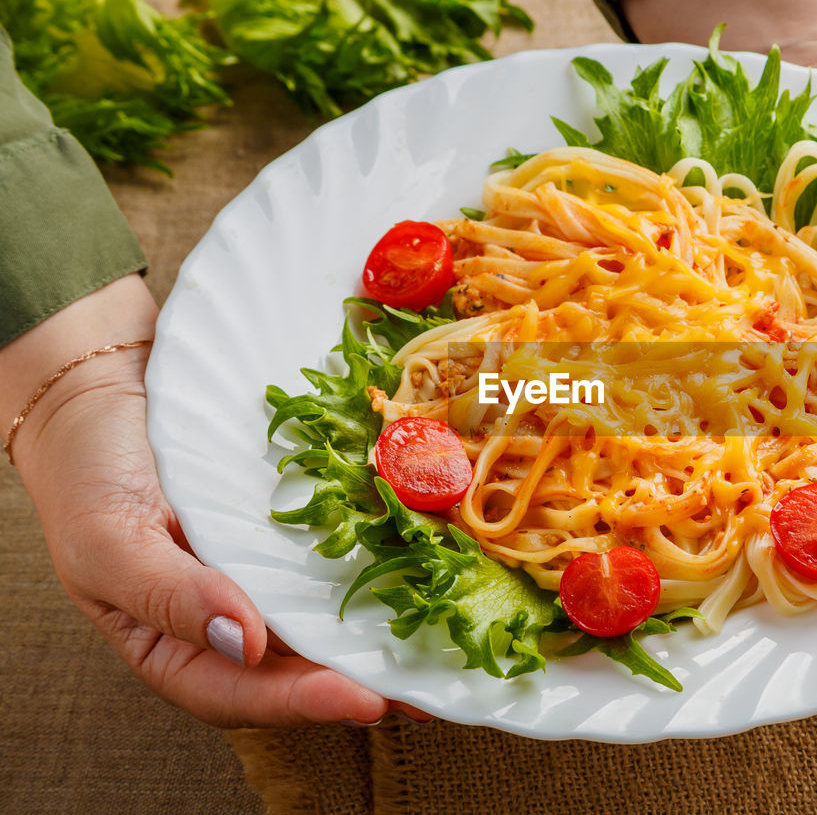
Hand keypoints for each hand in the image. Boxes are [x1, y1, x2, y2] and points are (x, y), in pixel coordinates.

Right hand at [5, 277, 429, 726]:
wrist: (109, 394)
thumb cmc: (91, 478)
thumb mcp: (110, 542)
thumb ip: (171, 599)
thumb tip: (246, 645)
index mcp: (179, 646)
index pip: (243, 693)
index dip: (304, 702)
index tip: (362, 699)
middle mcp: (237, 618)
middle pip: (305, 667)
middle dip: (367, 681)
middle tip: (427, 688)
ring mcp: (273, 572)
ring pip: (333, 615)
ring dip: (388, 630)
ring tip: (443, 640)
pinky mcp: (300, 528)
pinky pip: (343, 549)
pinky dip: (383, 558)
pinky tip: (426, 562)